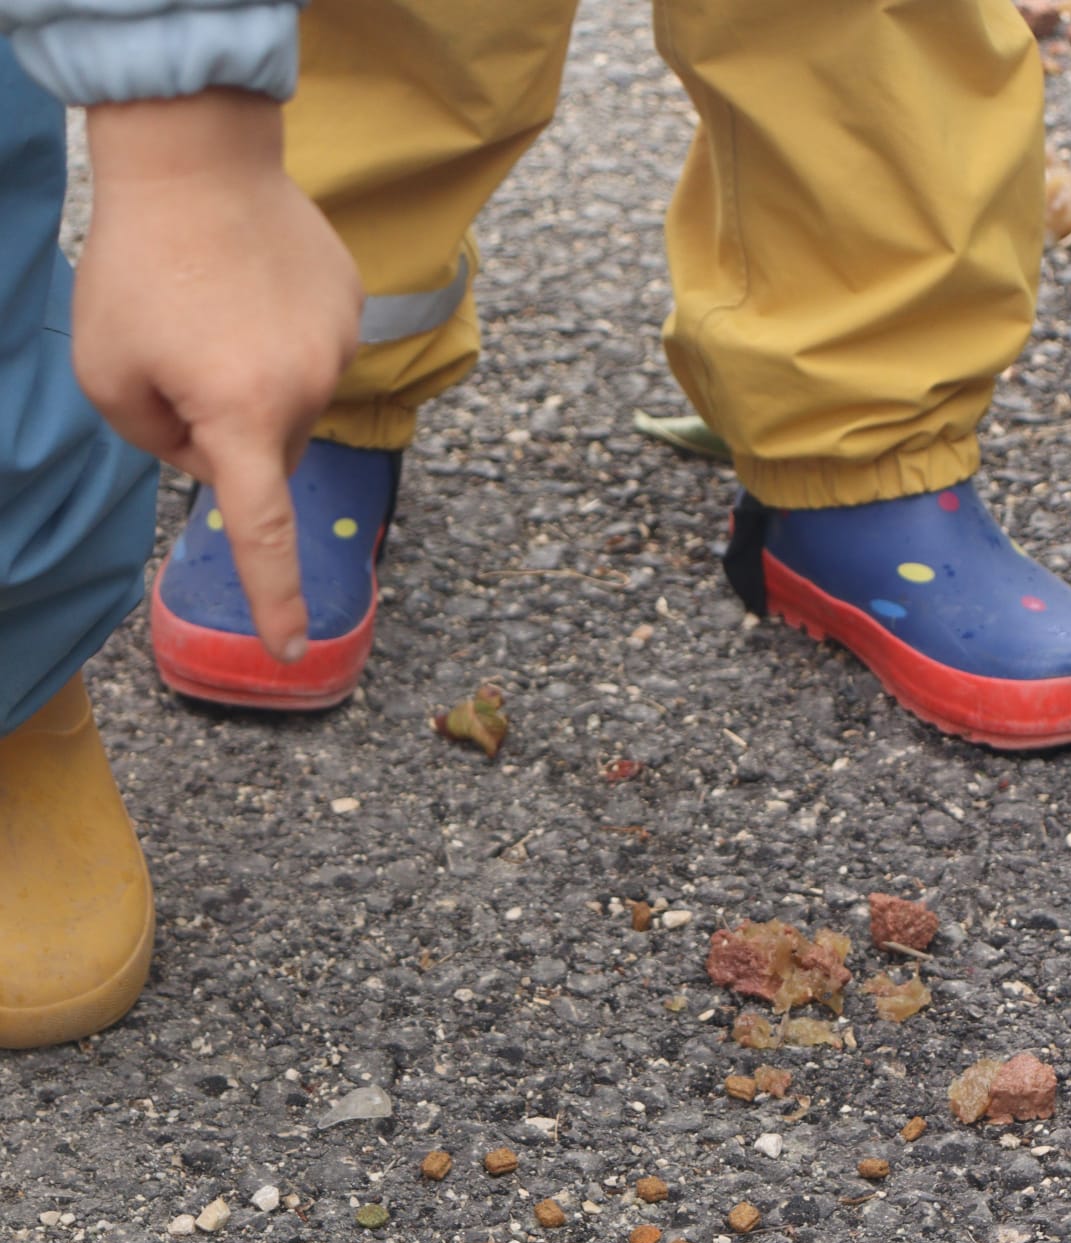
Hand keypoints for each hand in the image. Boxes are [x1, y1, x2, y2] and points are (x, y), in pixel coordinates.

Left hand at [78, 91, 362, 660]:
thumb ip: (155, 444)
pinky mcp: (349, 307)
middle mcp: (302, 390)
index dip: (276, 598)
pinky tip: (248, 285)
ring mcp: (336, 346)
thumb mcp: (106, 376)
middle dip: (226, 430)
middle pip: (266, 455)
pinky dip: (279, 336)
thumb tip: (210, 459)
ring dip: (253, 379)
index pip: (263, 532)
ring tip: (217, 310)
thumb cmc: (138, 264)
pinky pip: (311, 352)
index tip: (293, 649)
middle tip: (182, 359)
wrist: (195, 152)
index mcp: (239, 417)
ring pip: (290, 404)